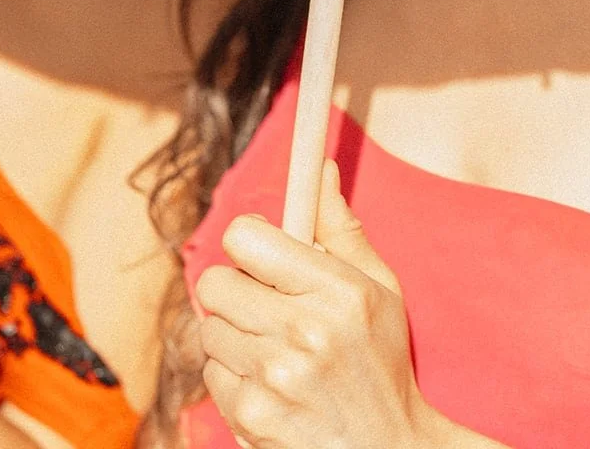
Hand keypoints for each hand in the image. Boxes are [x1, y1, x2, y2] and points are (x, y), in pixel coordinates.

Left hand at [196, 159, 438, 448]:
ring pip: (209, 329)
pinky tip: (268, 382)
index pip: (245, 238)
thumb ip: (341, 229)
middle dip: (235, 287)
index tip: (262, 251)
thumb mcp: (379, 289)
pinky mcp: (250, 417)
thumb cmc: (380, 363)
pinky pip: (211, 374)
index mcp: (337, 290)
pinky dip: (233, 376)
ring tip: (273, 347)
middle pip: (215, 283)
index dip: (249, 240)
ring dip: (233, 334)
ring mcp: (273, 379)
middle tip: (265, 301)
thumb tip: (321, 172)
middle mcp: (302, 332)